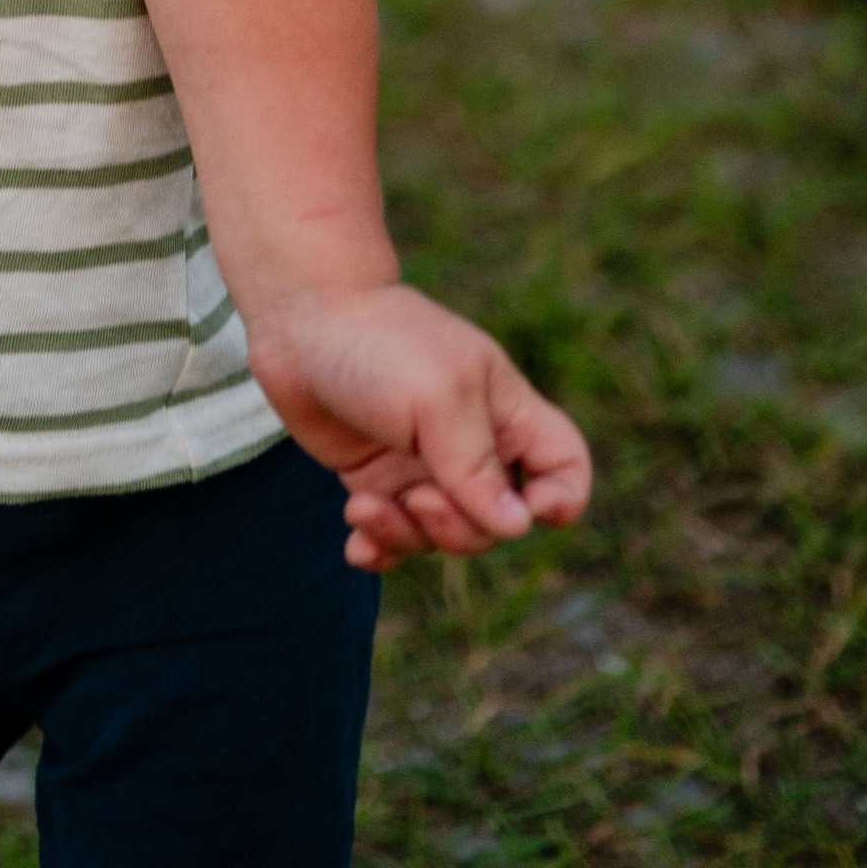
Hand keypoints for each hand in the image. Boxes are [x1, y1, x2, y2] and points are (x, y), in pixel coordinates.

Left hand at [244, 283, 592, 572]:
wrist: (301, 319)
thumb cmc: (379, 343)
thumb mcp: (437, 397)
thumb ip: (476, 465)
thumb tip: (517, 528)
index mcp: (506, 412)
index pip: (565, 468)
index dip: (561, 499)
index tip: (527, 505)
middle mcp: (472, 445)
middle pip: (499, 523)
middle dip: (460, 528)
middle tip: (415, 498)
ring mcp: (424, 465)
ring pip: (445, 537)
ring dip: (408, 536)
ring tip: (363, 508)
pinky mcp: (378, 479)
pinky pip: (396, 537)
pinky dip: (380, 548)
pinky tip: (355, 543)